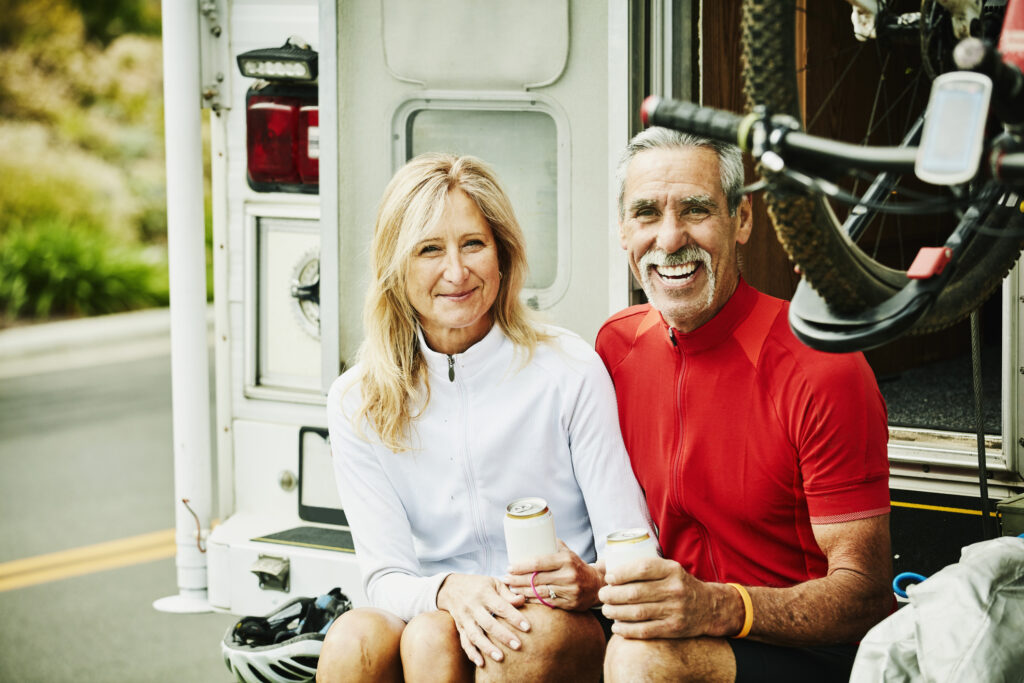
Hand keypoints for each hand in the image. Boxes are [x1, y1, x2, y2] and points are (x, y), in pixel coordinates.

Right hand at [436, 573, 529, 667]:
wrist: (451, 587)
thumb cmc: (479, 585)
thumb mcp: (493, 583)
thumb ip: (508, 594)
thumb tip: (523, 600)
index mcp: (484, 593)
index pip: (501, 606)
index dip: (514, 617)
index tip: (527, 627)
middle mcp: (473, 606)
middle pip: (488, 623)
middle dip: (503, 635)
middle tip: (518, 645)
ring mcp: (465, 618)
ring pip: (475, 635)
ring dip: (487, 647)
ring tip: (500, 658)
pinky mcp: (459, 627)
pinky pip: (464, 642)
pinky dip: (472, 653)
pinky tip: (481, 663)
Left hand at [502, 540, 603, 610]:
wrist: (596, 584)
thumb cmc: (576, 565)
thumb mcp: (567, 552)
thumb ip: (552, 545)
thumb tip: (531, 536)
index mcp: (566, 560)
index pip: (539, 562)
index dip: (522, 566)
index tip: (510, 566)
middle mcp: (568, 575)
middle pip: (536, 579)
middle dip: (517, 579)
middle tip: (506, 578)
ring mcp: (569, 591)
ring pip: (539, 592)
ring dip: (522, 591)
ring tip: (511, 587)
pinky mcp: (569, 604)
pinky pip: (547, 603)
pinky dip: (533, 600)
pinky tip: (523, 597)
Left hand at [598, 557, 735, 638]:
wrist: (709, 606)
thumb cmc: (680, 585)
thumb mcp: (670, 569)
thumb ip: (647, 568)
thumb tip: (610, 565)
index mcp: (672, 570)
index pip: (642, 568)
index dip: (622, 573)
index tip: (609, 578)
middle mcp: (674, 589)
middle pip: (636, 592)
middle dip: (613, 595)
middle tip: (602, 595)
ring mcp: (675, 610)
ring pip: (638, 612)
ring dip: (616, 612)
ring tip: (606, 610)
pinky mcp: (674, 628)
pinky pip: (646, 631)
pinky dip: (628, 630)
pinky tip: (617, 628)